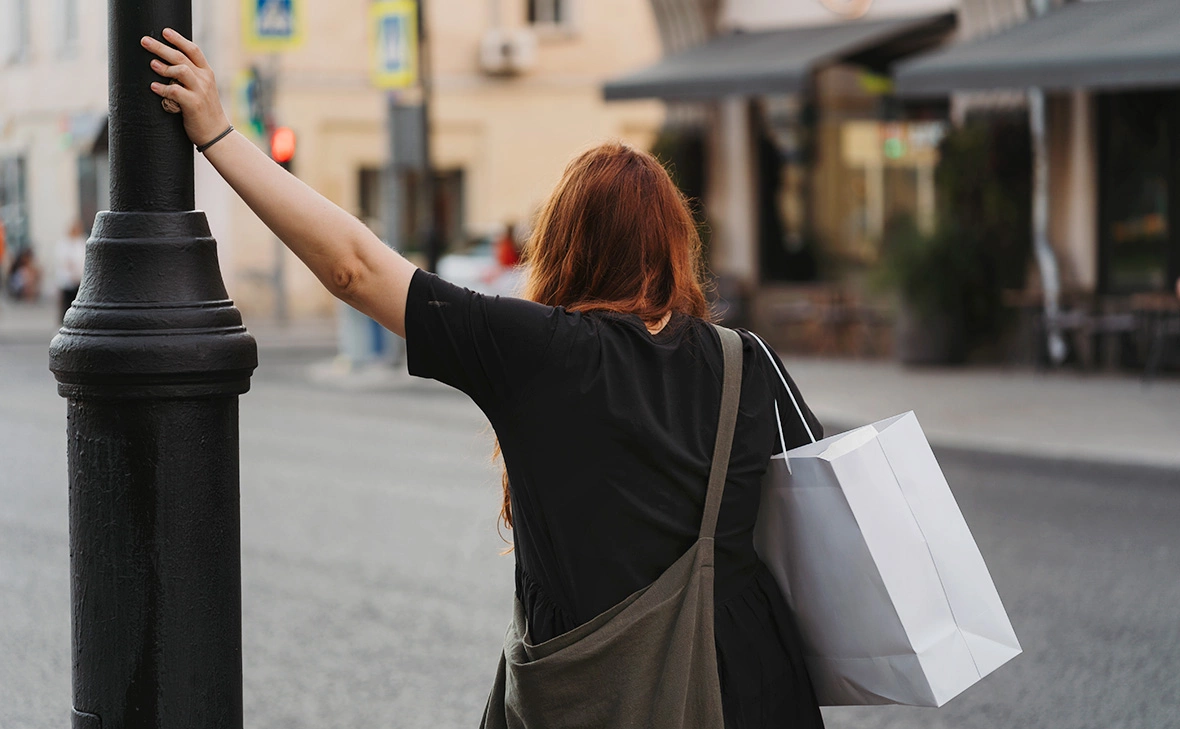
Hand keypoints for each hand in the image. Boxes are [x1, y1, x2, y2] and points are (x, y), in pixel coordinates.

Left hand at [141, 28, 230, 147]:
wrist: (216, 133)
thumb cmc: (205, 111)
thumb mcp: (203, 89)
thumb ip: (191, 76)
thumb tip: (168, 64)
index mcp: (207, 73)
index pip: (193, 50)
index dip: (178, 39)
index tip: (164, 31)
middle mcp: (205, 79)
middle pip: (181, 57)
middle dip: (161, 47)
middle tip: (144, 41)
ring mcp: (200, 91)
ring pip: (180, 70)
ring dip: (164, 67)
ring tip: (152, 64)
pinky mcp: (194, 105)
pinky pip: (176, 91)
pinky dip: (163, 88)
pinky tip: (154, 87)